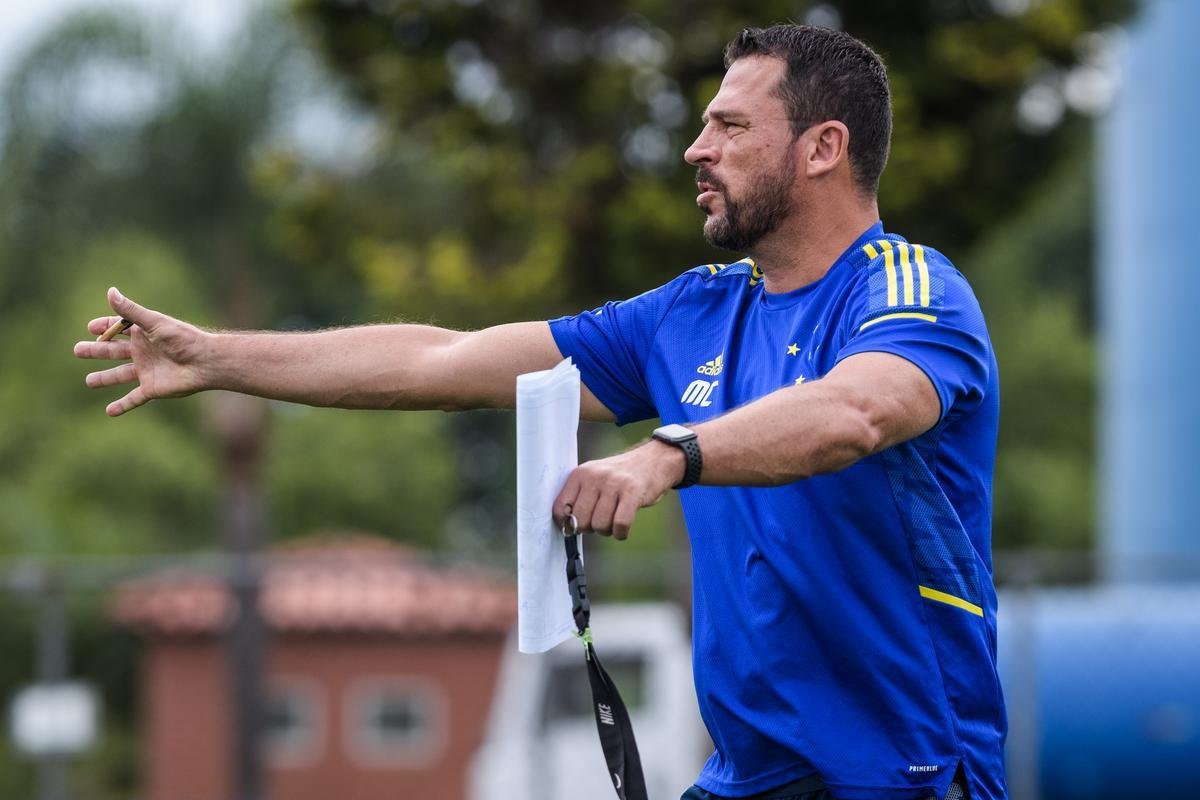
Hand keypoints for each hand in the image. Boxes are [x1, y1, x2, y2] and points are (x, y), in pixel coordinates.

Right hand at [74, 287, 210, 416]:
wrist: (205, 363)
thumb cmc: (183, 339)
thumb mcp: (154, 323)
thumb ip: (131, 311)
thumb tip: (110, 292)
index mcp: (143, 334)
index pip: (119, 329)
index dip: (104, 328)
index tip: (90, 328)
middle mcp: (143, 352)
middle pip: (114, 351)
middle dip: (97, 351)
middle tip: (77, 350)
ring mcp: (146, 371)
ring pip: (120, 375)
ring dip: (105, 378)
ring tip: (89, 381)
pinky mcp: (152, 389)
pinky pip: (134, 399)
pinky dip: (122, 405)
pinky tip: (109, 411)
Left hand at [552, 441, 685, 539]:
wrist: (654, 460)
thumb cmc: (621, 476)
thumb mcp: (595, 478)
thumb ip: (579, 498)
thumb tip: (567, 526)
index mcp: (580, 474)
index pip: (559, 508)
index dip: (567, 524)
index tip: (576, 526)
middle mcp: (594, 477)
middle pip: (580, 521)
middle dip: (590, 528)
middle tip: (601, 521)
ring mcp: (613, 483)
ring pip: (600, 525)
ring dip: (608, 531)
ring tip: (614, 520)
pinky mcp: (632, 492)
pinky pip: (620, 524)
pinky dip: (621, 533)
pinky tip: (623, 529)